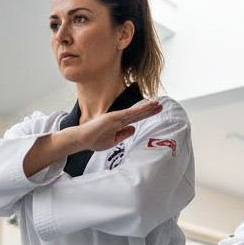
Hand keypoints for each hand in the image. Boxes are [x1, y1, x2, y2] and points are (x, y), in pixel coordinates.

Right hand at [23, 100, 162, 177]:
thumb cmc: (94, 140)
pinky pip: (130, 114)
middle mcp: (119, 118)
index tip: (156, 110)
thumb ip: (123, 134)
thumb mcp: (113, 140)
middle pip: (137, 113)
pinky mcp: (114, 118)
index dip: (146, 114)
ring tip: (158, 104)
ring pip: (136, 112)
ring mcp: (117, 117)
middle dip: (150, 109)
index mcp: (119, 123)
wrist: (82, 139)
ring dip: (147, 108)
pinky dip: (140, 110)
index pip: (135, 118)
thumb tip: (133, 129)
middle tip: (161, 105)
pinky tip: (149, 107)